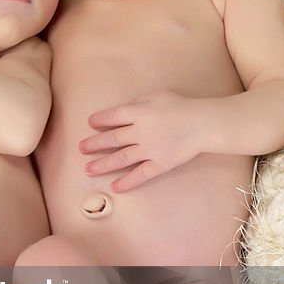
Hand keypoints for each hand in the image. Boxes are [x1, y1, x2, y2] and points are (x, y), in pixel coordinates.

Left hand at [79, 90, 201, 190]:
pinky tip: (115, 187)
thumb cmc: (181, 106)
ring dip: (103, 165)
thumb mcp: (156, 96)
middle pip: (112, 139)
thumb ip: (138, 103)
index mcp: (138, 113)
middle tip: (81, 149)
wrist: (202, 124)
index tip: (90, 123)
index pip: (112, 117)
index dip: (99, 120)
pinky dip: (127, 182)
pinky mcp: (160, 164)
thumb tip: (123, 111)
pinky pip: (140, 175)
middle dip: (94, 144)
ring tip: (88, 170)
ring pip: (121, 159)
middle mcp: (140, 132)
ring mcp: (149, 150)